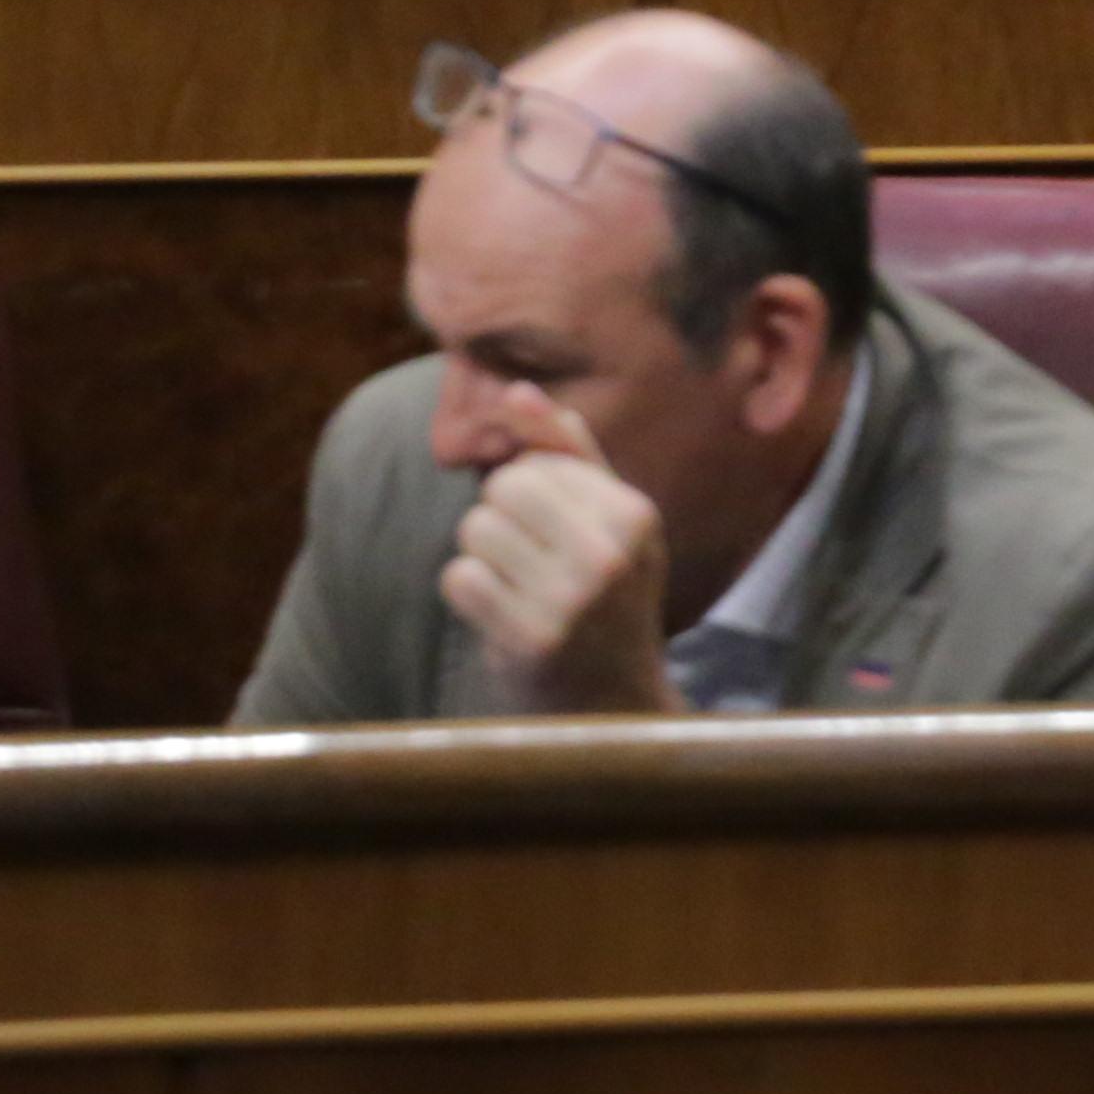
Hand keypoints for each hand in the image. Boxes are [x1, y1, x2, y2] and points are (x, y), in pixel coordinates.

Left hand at [439, 391, 681, 712]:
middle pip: (502, 488)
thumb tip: (515, 390)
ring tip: (517, 588)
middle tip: (531, 563)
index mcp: (635, 513)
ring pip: (474, 529)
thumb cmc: (606, 598)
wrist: (611, 704)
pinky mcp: (530, 639)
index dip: (527, 495)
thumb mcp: (609, 521)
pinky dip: (470, 595)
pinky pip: (459, 578)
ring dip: (483, 559)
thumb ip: (567, 451)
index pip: (535, 463)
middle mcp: (611, 552)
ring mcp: (572, 599)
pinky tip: (501, 616)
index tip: (556, 537)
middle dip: (501, 520)